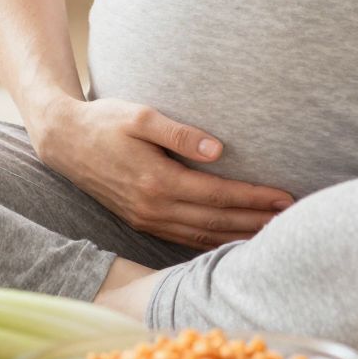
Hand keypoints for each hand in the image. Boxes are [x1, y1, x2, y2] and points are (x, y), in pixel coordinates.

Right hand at [31, 96, 295, 248]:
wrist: (64, 141)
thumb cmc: (105, 121)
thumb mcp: (141, 116)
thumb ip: (180, 133)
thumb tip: (219, 149)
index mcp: (156, 181)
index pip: (218, 195)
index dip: (254, 198)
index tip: (285, 197)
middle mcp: (152, 208)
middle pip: (216, 221)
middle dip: (256, 221)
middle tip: (292, 219)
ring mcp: (146, 219)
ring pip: (202, 236)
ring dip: (238, 236)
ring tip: (273, 232)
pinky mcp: (142, 221)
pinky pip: (185, 239)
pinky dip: (213, 242)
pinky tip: (234, 239)